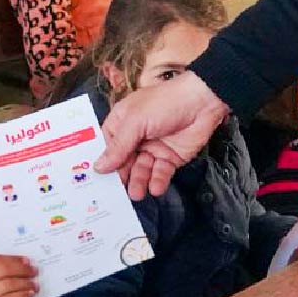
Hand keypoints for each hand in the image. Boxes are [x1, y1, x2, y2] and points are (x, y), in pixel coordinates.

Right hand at [0, 255, 38, 296]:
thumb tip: (11, 275)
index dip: (12, 258)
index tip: (25, 260)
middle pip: (2, 268)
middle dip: (21, 268)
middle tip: (34, 270)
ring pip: (8, 283)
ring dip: (25, 283)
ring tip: (34, 285)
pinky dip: (22, 296)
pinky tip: (29, 295)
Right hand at [94, 72, 229, 198]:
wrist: (202, 103)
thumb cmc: (164, 103)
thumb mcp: (135, 121)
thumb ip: (118, 146)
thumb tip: (98, 167)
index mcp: (123, 122)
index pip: (107, 145)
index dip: (103, 161)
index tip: (96, 179)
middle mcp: (136, 137)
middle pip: (123, 161)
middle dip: (120, 176)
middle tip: (116, 193)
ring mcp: (153, 148)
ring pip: (141, 170)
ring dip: (138, 181)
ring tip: (136, 194)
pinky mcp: (170, 158)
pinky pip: (160, 173)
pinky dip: (157, 181)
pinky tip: (155, 188)